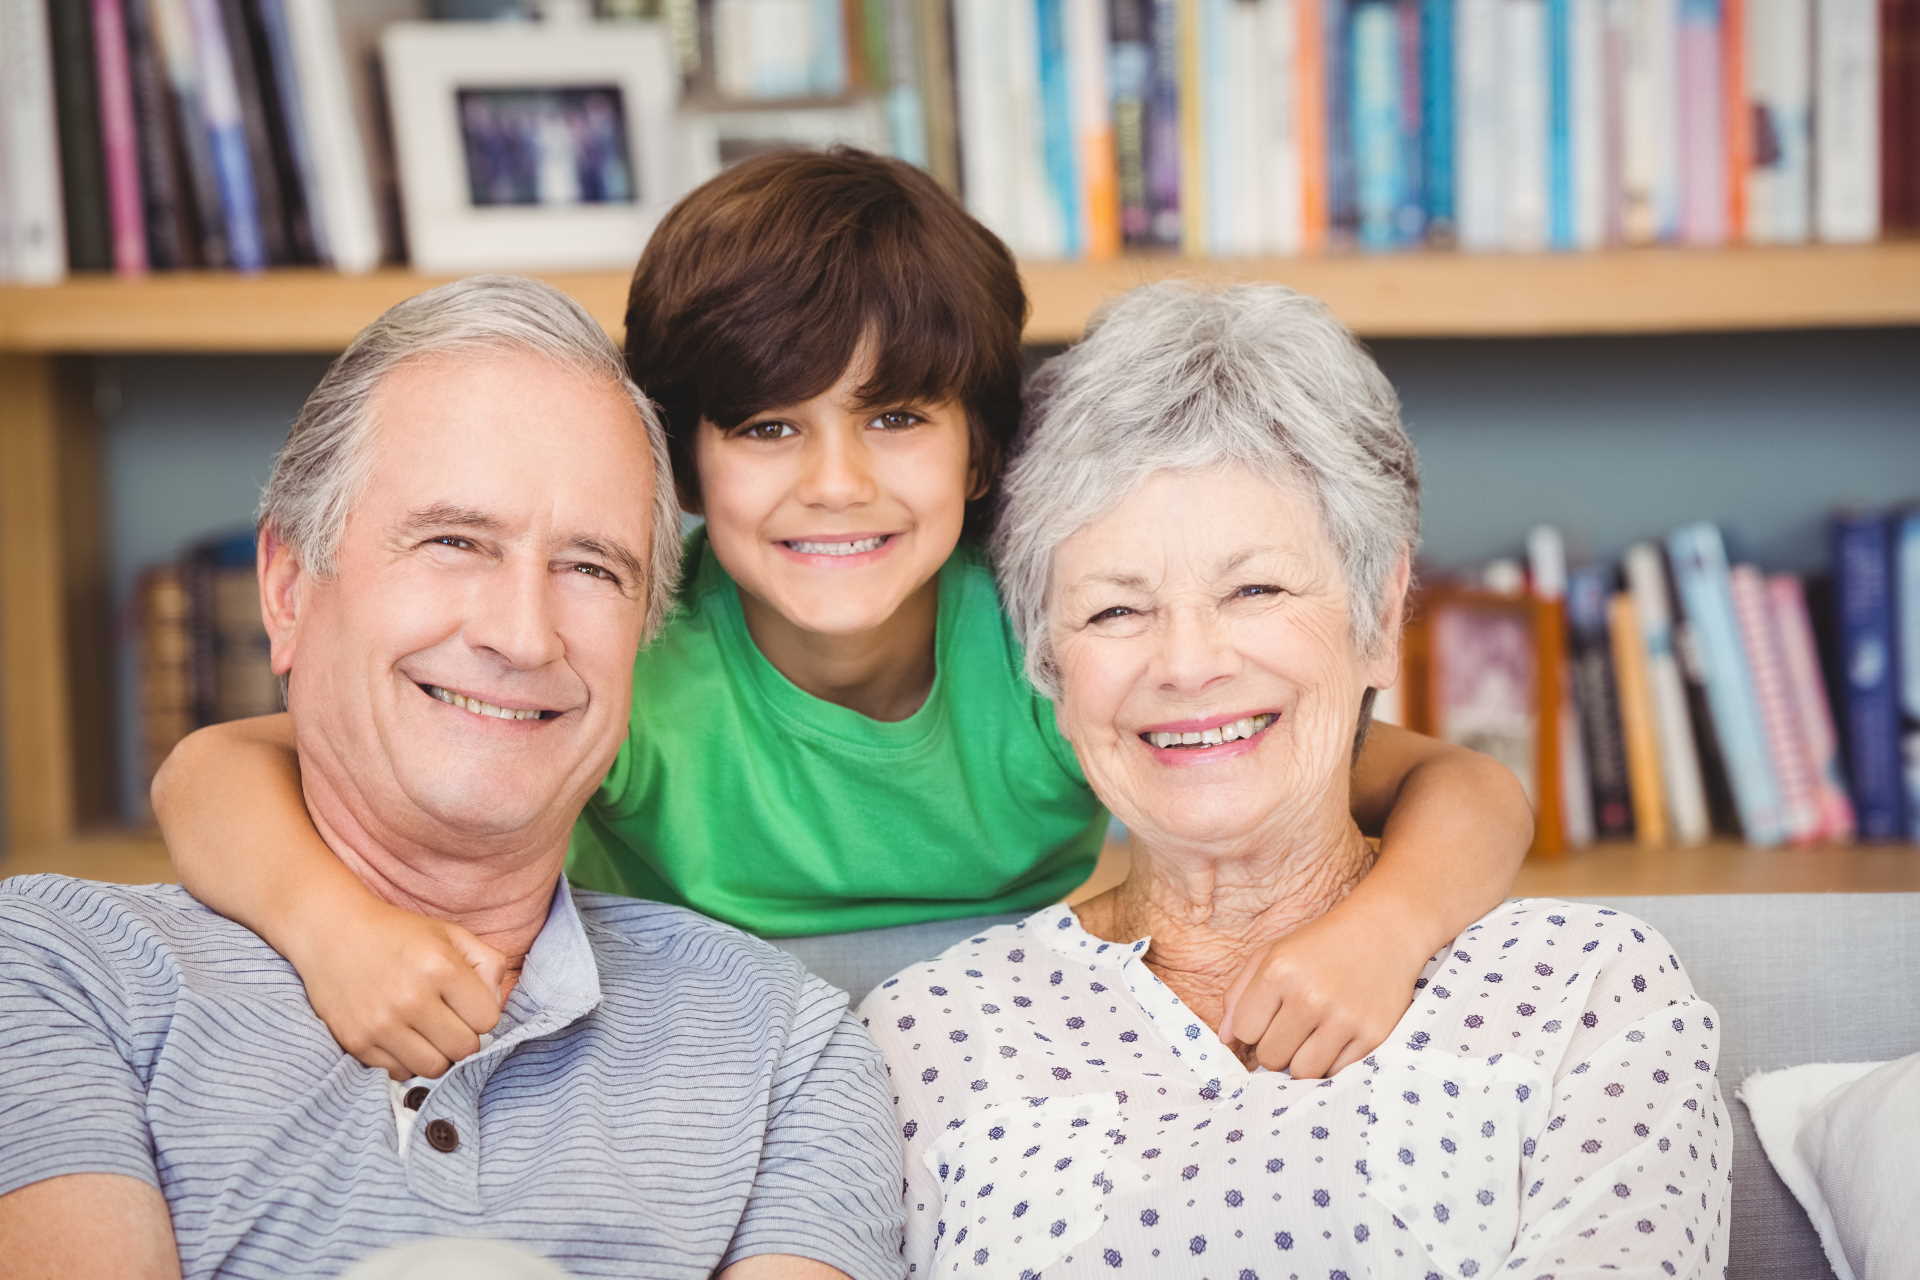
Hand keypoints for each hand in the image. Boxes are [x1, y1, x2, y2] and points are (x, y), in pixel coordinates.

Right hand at [290, 898, 508, 1080]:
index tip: (465, 1003)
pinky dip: (405, 1060)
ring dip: (437, 1054)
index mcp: (441, 967)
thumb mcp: (452, 934)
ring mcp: (380, 1024)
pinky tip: (399, 1035)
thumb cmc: (399, 933)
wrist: (332, 930)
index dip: (481, 1013)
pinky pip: (399, 1073)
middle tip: (447, 1019)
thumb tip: (496, 1007)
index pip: (488, 1020)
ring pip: (434, 1068)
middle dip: (463, 1036)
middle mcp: (411, 999)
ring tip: (426, 1031)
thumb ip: (489, 965)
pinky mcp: (356, 1042)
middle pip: (464, 1049)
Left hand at [1219, 903, 1427, 1078]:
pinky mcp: (1374, 1035)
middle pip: (1271, 1058)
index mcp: (1279, 972)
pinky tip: (1338, 1037)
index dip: (1252, 1030)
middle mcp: (1310, 996)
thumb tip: (1226, 1041)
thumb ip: (1239, 995)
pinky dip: (1333, 1062)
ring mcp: (1344, 1018)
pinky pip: (1338, 1072)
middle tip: (1292, 1029)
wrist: (1384, 930)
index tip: (1267, 1019)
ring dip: (1302, 1060)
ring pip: (1303, 1072)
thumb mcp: (1271, 954)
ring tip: (1312, 1037)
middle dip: (1276, 1048)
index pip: (1244, 1032)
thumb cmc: (1320, 944)